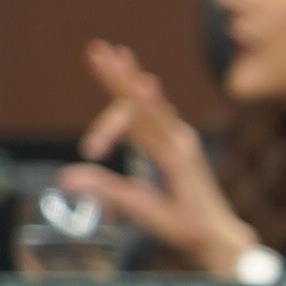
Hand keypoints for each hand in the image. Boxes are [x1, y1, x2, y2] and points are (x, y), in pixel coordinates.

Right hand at [63, 41, 269, 272]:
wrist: (222, 236)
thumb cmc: (187, 229)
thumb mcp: (147, 214)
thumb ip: (108, 192)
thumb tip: (64, 178)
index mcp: (175, 155)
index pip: (141, 119)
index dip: (119, 98)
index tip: (92, 140)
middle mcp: (180, 141)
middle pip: (143, 102)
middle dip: (118, 76)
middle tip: (99, 49)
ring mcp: (181, 141)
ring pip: (149, 106)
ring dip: (130, 81)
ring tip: (118, 54)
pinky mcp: (179, 146)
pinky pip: (156, 115)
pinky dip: (141, 98)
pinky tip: (139, 81)